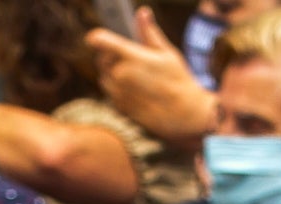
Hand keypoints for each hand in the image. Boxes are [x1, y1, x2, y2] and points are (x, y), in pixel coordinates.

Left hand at [86, 10, 216, 145]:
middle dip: (111, 56)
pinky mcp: (119, 107)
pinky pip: (110, 92)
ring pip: (104, 75)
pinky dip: (117, 89)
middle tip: (131, 60)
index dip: (97, 37)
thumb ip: (149, 33)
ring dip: (113, 73)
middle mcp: (120, 74)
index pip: (100, 40)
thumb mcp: (167, 53)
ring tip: (135, 77)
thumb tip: (142, 12)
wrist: (185, 115)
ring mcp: (118, 92)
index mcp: (131, 57)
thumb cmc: (179, 81)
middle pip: (102, 58)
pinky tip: (136, 91)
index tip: (96, 38)